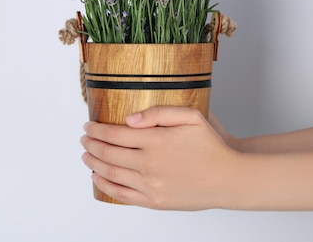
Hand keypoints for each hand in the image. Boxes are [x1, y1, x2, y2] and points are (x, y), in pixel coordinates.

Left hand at [80, 106, 240, 209]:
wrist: (228, 179)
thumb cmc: (211, 146)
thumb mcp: (190, 117)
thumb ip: (159, 112)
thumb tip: (129, 119)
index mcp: (156, 140)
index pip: (114, 134)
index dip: (96, 130)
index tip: (88, 126)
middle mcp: (149, 163)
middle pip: (108, 153)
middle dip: (90, 145)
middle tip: (84, 138)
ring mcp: (150, 185)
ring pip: (111, 173)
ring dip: (93, 163)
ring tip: (86, 155)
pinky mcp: (154, 201)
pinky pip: (121, 194)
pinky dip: (105, 185)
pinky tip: (98, 176)